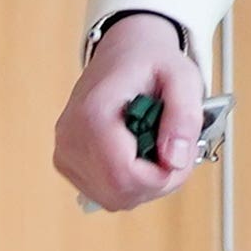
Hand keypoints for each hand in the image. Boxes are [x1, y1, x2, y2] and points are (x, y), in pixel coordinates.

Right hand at [53, 15, 206, 210]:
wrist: (123, 51)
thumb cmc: (151, 62)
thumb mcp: (182, 76)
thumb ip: (185, 116)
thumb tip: (175, 160)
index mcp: (93, 113)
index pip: (123, 175)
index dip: (161, 176)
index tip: (180, 155)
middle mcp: (71, 138)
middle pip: (119, 193)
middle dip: (157, 182)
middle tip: (174, 151)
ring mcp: (65, 153)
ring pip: (113, 199)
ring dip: (146, 184)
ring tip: (157, 148)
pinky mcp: (68, 163)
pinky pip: (105, 193)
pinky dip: (130, 183)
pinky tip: (139, 155)